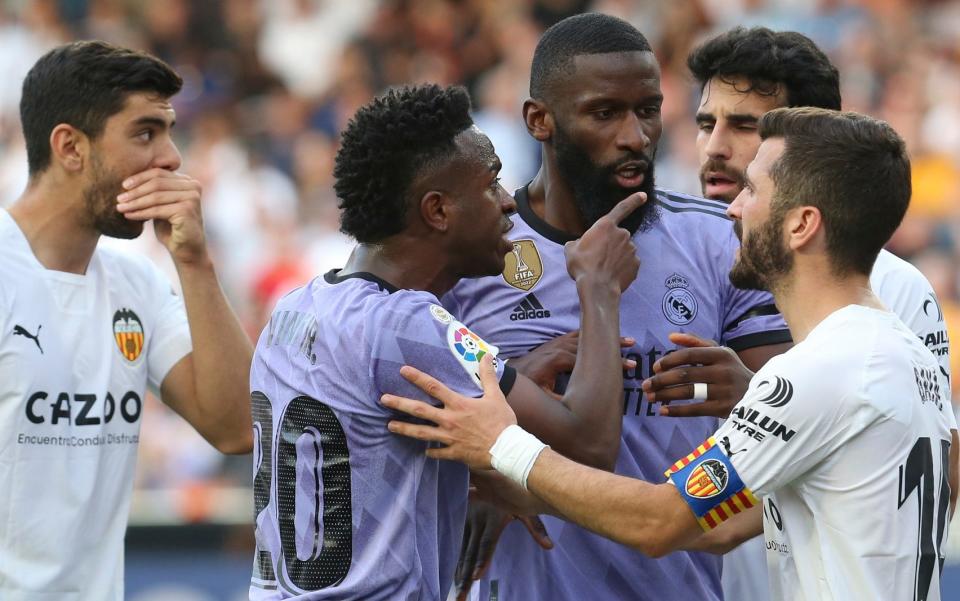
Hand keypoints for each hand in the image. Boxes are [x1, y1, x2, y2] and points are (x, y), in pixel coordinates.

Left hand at [116, 168, 206, 263]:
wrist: (187, 251)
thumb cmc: (172, 228)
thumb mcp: (162, 204)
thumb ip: (155, 191)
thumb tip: (129, 180)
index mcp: (188, 181)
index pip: (159, 173)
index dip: (139, 178)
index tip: (123, 185)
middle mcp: (193, 186)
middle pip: (157, 183)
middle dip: (135, 191)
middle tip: (119, 198)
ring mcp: (192, 198)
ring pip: (156, 196)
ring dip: (135, 202)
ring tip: (120, 207)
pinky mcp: (187, 210)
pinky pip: (158, 209)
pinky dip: (141, 212)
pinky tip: (128, 216)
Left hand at [382, 355, 514, 469]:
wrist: (507, 449)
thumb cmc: (502, 422)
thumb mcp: (496, 395)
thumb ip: (488, 375)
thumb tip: (486, 355)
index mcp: (458, 404)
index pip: (434, 387)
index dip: (417, 377)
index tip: (403, 371)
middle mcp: (449, 420)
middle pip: (419, 410)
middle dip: (400, 404)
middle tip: (384, 399)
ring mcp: (449, 438)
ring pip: (421, 433)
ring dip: (404, 429)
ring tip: (390, 426)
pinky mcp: (454, 453)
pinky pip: (437, 453)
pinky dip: (430, 452)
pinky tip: (424, 451)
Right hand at [453, 499, 551, 600]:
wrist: (485, 468)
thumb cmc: (511, 489)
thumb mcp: (524, 506)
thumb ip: (535, 527)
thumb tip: (549, 546)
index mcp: (494, 517)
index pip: (487, 543)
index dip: (481, 560)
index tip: (476, 577)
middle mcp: (477, 519)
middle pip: (471, 552)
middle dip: (465, 576)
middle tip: (461, 597)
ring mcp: (466, 518)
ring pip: (461, 549)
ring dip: (457, 571)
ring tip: (456, 591)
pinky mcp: (459, 518)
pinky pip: (456, 542)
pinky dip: (454, 560)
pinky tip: (452, 575)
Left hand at [509, 331, 636, 393]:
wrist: (507, 374)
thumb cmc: (525, 387)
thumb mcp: (541, 397)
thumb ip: (560, 400)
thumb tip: (579, 405)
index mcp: (556, 360)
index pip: (587, 360)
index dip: (608, 364)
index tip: (627, 368)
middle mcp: (557, 348)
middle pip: (590, 346)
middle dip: (612, 350)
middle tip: (633, 356)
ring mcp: (557, 344)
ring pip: (586, 338)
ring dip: (606, 339)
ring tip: (629, 341)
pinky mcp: (556, 344)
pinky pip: (577, 336)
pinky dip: (593, 335)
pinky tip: (607, 336)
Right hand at [564, 192, 643, 290]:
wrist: (597, 288)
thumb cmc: (582, 266)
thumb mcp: (571, 250)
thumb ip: (578, 242)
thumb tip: (579, 244)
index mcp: (605, 226)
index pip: (622, 208)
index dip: (633, 200)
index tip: (643, 195)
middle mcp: (622, 234)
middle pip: (618, 236)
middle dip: (610, 244)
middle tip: (598, 257)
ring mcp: (631, 249)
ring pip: (624, 250)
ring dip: (616, 256)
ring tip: (603, 268)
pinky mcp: (636, 264)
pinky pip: (629, 263)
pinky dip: (622, 267)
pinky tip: (612, 275)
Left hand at [641, 332, 753, 417]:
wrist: (759, 396)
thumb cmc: (731, 371)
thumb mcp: (720, 353)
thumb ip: (696, 342)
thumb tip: (671, 336)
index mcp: (721, 354)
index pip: (689, 355)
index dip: (669, 361)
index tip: (655, 368)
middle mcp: (723, 371)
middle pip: (685, 374)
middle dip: (661, 380)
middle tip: (646, 385)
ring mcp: (724, 390)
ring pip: (688, 392)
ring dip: (665, 395)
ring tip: (651, 397)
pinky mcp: (724, 408)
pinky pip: (695, 410)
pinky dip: (676, 411)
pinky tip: (662, 411)